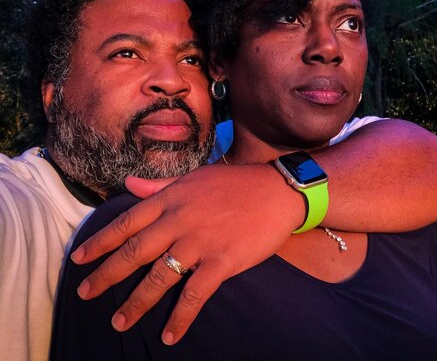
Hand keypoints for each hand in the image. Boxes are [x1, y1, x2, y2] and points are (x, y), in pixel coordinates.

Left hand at [71, 163, 302, 344]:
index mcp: (171, 199)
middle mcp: (179, 221)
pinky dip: (181, 317)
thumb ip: (160, 185)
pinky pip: (195, 295)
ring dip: (136, 302)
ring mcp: (199, 243)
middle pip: (134, 252)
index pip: (126, 222)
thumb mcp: (195, 177)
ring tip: (119, 322)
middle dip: (106, 275)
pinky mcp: (222, 262)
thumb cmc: (237, 183)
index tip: (79, 258)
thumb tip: (129, 185)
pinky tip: (170, 336)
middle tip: (85, 293)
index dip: (100, 242)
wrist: (279, 190)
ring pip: (159, 278)